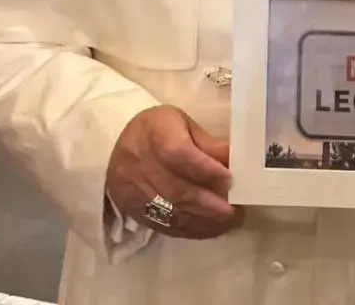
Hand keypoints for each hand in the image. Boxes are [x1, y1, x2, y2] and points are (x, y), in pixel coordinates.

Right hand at [105, 105, 243, 239]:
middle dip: (209, 204)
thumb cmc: (160, 131)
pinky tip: (210, 228)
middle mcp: (138, 163)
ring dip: (203, 221)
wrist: (119, 145)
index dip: (206, 170)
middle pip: (176, 189)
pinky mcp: (133, 211)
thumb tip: (235, 162)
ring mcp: (133, 190)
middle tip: (234, 210)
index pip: (178, 155)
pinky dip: (191, 230)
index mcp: (154, 132)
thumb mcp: (184, 125)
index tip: (229, 180)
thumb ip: (209, 145)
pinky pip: (165, 226)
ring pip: (171, 212)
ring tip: (228, 222)